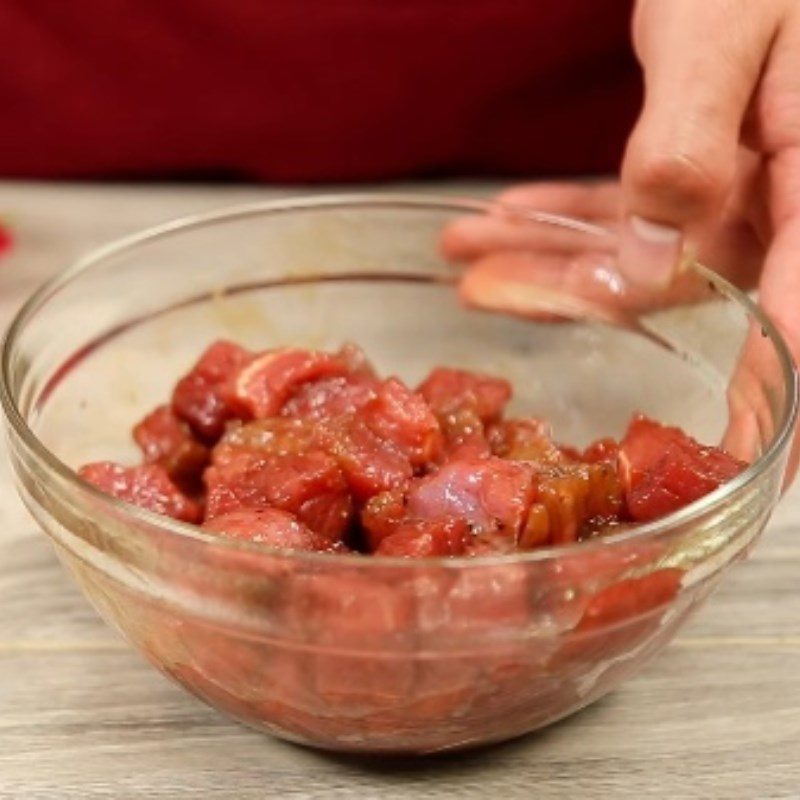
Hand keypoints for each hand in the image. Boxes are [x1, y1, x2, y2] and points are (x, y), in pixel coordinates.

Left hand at [441, 0, 799, 476]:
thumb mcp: (726, 34)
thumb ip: (690, 148)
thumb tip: (654, 260)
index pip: (798, 315)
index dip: (772, 399)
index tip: (743, 461)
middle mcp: (779, 201)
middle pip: (676, 281)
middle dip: (568, 290)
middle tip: (482, 297)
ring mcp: (741, 187)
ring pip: (636, 247)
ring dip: (546, 250)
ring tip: (466, 250)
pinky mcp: (703, 167)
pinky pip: (628, 206)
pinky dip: (564, 212)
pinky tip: (503, 216)